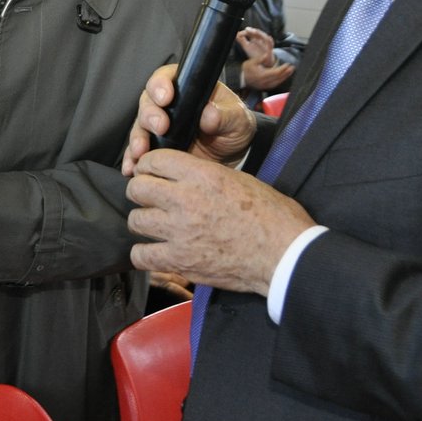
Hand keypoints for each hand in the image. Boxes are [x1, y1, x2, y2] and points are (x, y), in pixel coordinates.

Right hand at [121, 64, 255, 175]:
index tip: (165, 97)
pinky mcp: (154, 149)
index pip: (165, 78)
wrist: (233, 156)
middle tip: (160, 127)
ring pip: (139, 128)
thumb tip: (209, 115)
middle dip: (149, 114)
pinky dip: (131, 160)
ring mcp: (157, 128)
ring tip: (141, 152)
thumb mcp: (238, 119)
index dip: (160, 85)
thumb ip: (227, 115)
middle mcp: (167, 105)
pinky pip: (136, 152)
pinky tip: (131, 168)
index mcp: (185, 87)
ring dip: (137, 139)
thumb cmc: (234, 128)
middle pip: (147, 103)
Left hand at [126, 149, 314, 296]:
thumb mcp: (239, 179)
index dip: (149, 166)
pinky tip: (156, 251)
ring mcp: (180, 232)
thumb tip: (181, 175)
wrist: (285, 254)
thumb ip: (204, 175)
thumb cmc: (272, 217)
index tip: (151, 173)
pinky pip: (141, 255)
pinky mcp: (180, 260)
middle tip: (151, 199)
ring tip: (156, 226)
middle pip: (137, 188)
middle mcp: (186, 200)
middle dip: (141, 192)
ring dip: (144, 222)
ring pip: (136, 220)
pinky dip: (144, 254)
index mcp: (203, 176)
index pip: (154, 160)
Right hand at [235, 29, 293, 90]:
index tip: (288, 64)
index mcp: (262, 75)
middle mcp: (265, 81)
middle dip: (286, 72)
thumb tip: (267, 55)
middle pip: (279, 78)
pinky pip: (276, 84)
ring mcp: (266, 85)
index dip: (283, 68)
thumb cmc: (246, 70)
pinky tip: (284, 77)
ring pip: (278, 82)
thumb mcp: (252, 62)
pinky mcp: (266, 87)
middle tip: (292, 67)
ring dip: (285, 77)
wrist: (241, 79)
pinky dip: (281, 80)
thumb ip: (260, 59)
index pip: (276, 72)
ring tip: (290, 71)